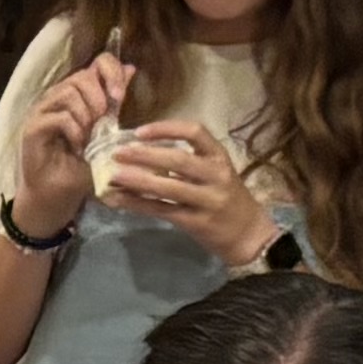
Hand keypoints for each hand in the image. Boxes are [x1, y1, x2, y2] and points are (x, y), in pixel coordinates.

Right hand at [11, 53, 137, 241]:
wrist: (58, 195)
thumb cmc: (81, 167)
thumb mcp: (106, 132)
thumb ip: (114, 103)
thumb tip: (130, 69)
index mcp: (78, 94)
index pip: (97, 62)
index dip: (111, 72)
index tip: (120, 96)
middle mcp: (57, 97)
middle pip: (82, 76)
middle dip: (99, 97)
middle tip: (105, 120)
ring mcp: (42, 111)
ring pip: (68, 92)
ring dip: (86, 114)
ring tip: (89, 137)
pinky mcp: (32, 128)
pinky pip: (58, 116)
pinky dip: (74, 130)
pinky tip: (78, 147)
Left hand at [97, 115, 279, 270]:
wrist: (249, 235)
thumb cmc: (228, 198)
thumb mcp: (216, 173)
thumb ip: (188, 162)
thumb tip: (143, 152)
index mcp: (219, 157)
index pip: (195, 132)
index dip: (166, 128)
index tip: (140, 132)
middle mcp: (216, 175)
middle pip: (178, 160)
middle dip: (145, 155)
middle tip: (117, 153)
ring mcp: (208, 200)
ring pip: (168, 187)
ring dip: (138, 181)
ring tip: (113, 176)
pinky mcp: (197, 222)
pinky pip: (163, 210)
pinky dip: (138, 204)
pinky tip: (120, 200)